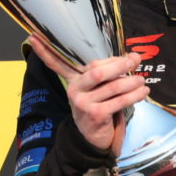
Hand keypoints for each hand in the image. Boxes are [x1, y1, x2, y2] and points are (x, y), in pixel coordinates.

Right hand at [29, 35, 148, 152]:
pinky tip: (143, 92)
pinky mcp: (96, 115)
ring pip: (112, 86)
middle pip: (97, 71)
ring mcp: (84, 103)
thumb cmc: (99, 107)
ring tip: (142, 80)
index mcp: (73, 80)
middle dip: (119, 64)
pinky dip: (134, 95)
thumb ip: (109, 71)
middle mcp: (74, 90)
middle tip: (135, 59)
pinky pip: (119, 101)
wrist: (94, 139)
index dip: (44, 51)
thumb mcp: (99, 88)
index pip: (57, 63)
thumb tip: (132, 56)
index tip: (33, 36)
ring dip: (132, 82)